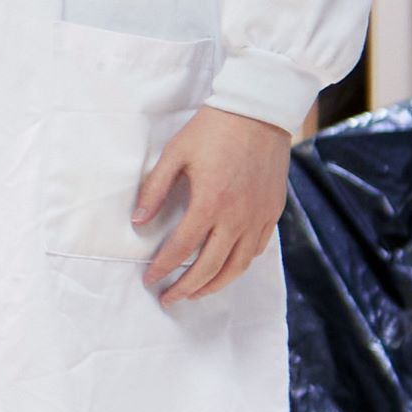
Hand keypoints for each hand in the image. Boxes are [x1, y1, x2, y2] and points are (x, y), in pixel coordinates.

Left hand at [135, 106, 290, 303]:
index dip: (162, 269)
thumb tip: (138, 221)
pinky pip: (257, 249)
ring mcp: (258, 217)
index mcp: (209, 203)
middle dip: (186, 288)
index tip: (149, 280)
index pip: (180, 249)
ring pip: (238, 265)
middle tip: (169, 299)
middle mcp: (237, 217)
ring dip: (215, 284)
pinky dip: (239, 265)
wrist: (258, 112)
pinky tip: (226, 269)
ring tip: (195, 293)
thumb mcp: (174, 155)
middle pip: (210, 267)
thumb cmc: (212, 130)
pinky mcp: (273, 212)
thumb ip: (155, 190)